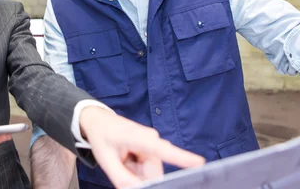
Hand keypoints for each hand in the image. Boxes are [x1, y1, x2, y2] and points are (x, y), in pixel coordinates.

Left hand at [80, 107, 204, 187]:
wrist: (100, 121)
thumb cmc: (102, 137)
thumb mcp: (105, 159)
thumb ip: (122, 178)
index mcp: (136, 137)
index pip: (161, 149)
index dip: (181, 157)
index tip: (199, 162)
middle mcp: (151, 138)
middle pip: (152, 173)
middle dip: (137, 176)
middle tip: (121, 162)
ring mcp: (154, 143)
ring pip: (151, 173)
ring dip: (136, 172)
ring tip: (123, 158)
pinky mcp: (154, 148)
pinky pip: (149, 169)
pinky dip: (138, 169)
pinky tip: (128, 158)